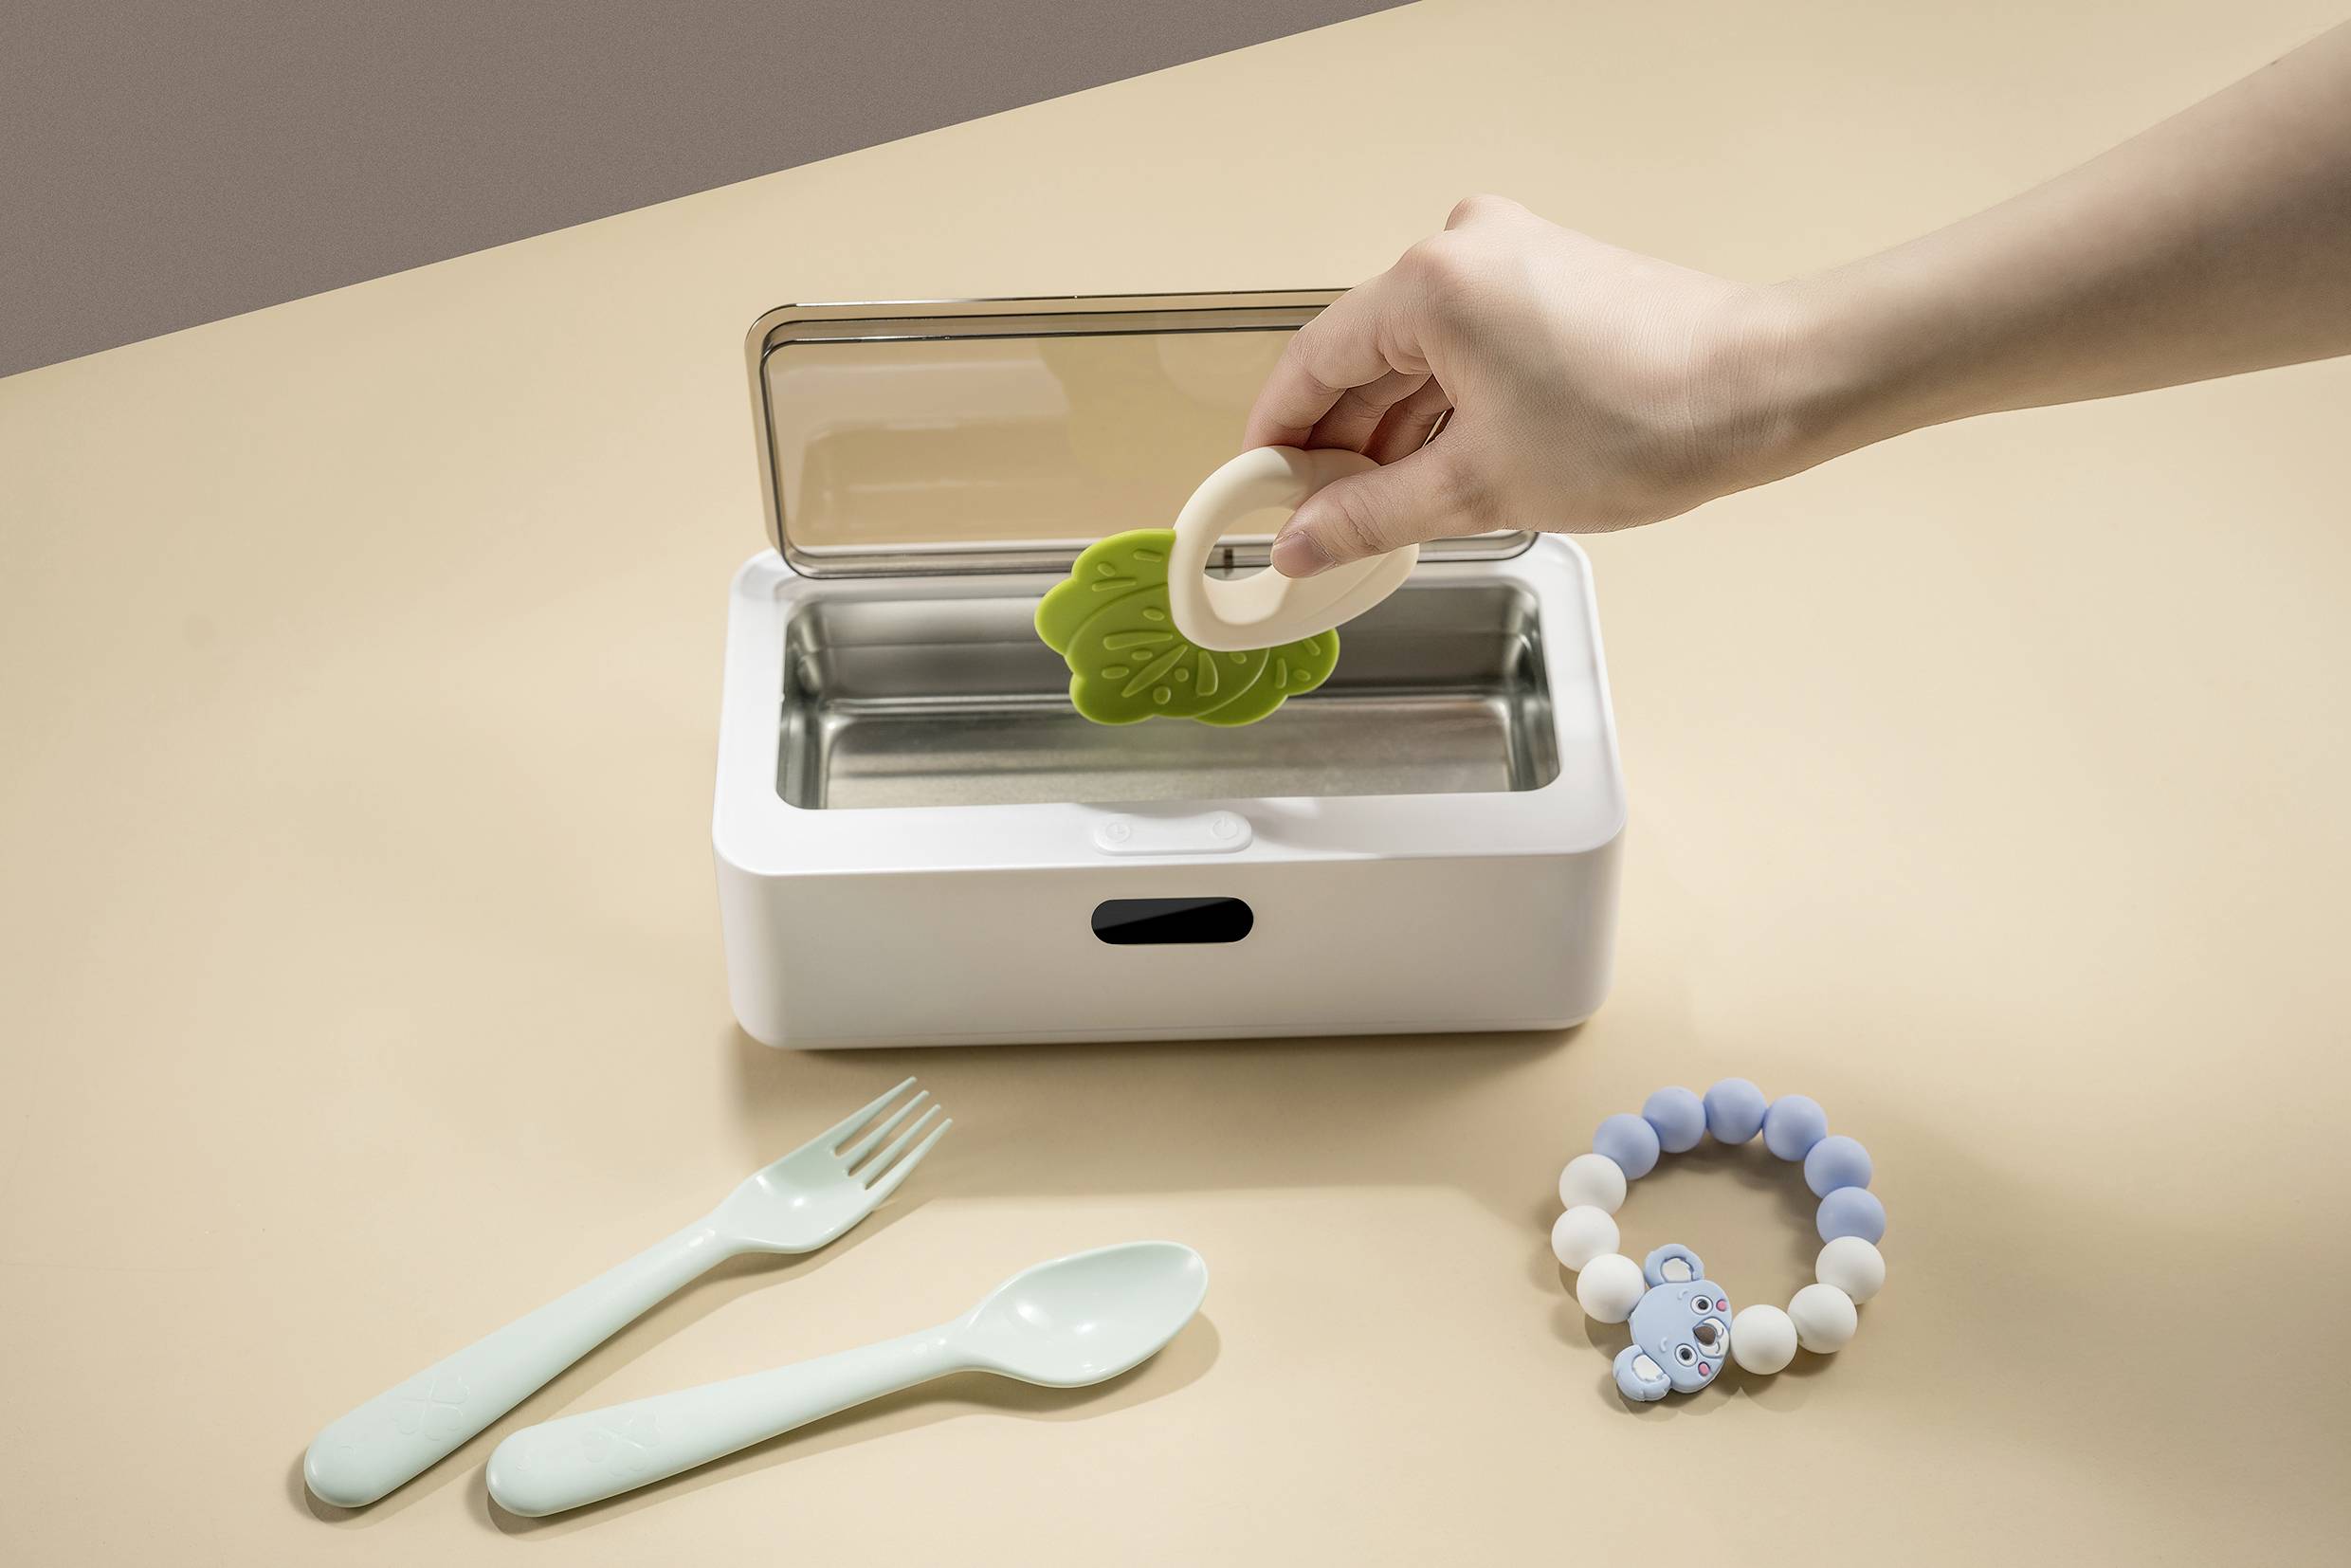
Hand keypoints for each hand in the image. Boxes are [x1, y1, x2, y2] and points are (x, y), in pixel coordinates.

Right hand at [1246, 195, 1806, 576]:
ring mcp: (1513, 257)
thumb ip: (1370, 515)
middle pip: (1363, 357)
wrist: (1767, 388)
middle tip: (1319, 526)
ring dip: (1393, 433)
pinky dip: (1445, 408)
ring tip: (1381, 515)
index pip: (1311, 364)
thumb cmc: (1638, 424)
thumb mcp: (1479, 487)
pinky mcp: (1552, 278)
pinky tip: (1440, 471)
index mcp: (1428, 283)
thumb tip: (1298, 543)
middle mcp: (1462, 248)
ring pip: (1418, 357)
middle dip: (1338, 447)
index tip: (1258, 501)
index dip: (1275, 441)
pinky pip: (1467, 346)